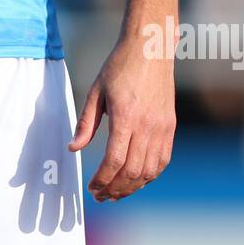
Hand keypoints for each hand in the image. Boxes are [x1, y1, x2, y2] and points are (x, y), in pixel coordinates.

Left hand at [67, 40, 175, 201]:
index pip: (114, 161)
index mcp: (125, 116)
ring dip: (132, 187)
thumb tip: (74, 149)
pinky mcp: (170, 127)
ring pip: (149, 171)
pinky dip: (149, 176)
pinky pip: (162, 160)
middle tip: (101, 196)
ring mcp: (162, 128)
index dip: (102, 180)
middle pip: (132, 171)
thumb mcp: (96, 91)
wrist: (150, 48)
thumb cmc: (119, 66)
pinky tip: (136, 179)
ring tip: (116, 193)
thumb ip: (86, 123)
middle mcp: (147, 125)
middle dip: (115, 189)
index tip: (91, 188)